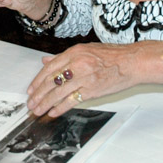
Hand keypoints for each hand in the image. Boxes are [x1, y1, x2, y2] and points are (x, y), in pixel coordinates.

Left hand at [26, 41, 153, 116]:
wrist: (132, 62)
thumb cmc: (111, 55)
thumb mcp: (85, 50)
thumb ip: (64, 56)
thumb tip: (45, 60)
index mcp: (74, 52)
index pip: (49, 67)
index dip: (38, 80)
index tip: (31, 89)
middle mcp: (77, 64)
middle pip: (51, 81)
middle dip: (38, 94)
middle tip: (30, 103)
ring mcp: (84, 78)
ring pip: (58, 92)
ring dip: (45, 103)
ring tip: (37, 110)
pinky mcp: (92, 90)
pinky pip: (72, 100)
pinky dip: (60, 107)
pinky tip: (53, 112)